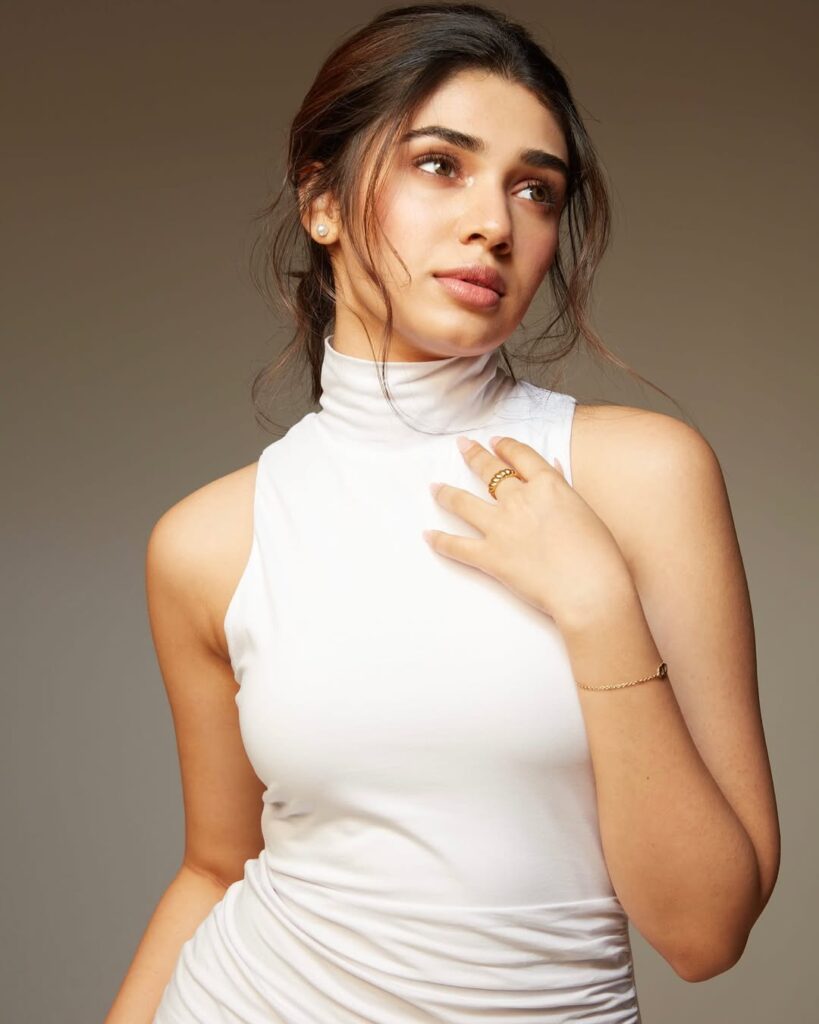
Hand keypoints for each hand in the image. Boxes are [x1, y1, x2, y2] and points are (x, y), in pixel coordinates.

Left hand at [423, 434, 634, 627]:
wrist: (589, 588)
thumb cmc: (599, 555)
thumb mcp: (585, 511)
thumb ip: (564, 487)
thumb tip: (553, 467)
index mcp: (547, 485)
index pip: (520, 456)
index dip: (504, 447)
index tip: (495, 442)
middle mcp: (519, 500)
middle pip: (488, 470)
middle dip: (473, 456)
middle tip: (461, 447)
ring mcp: (501, 527)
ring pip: (463, 502)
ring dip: (445, 493)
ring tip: (435, 487)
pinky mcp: (490, 556)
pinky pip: (456, 546)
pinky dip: (440, 541)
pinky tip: (428, 536)